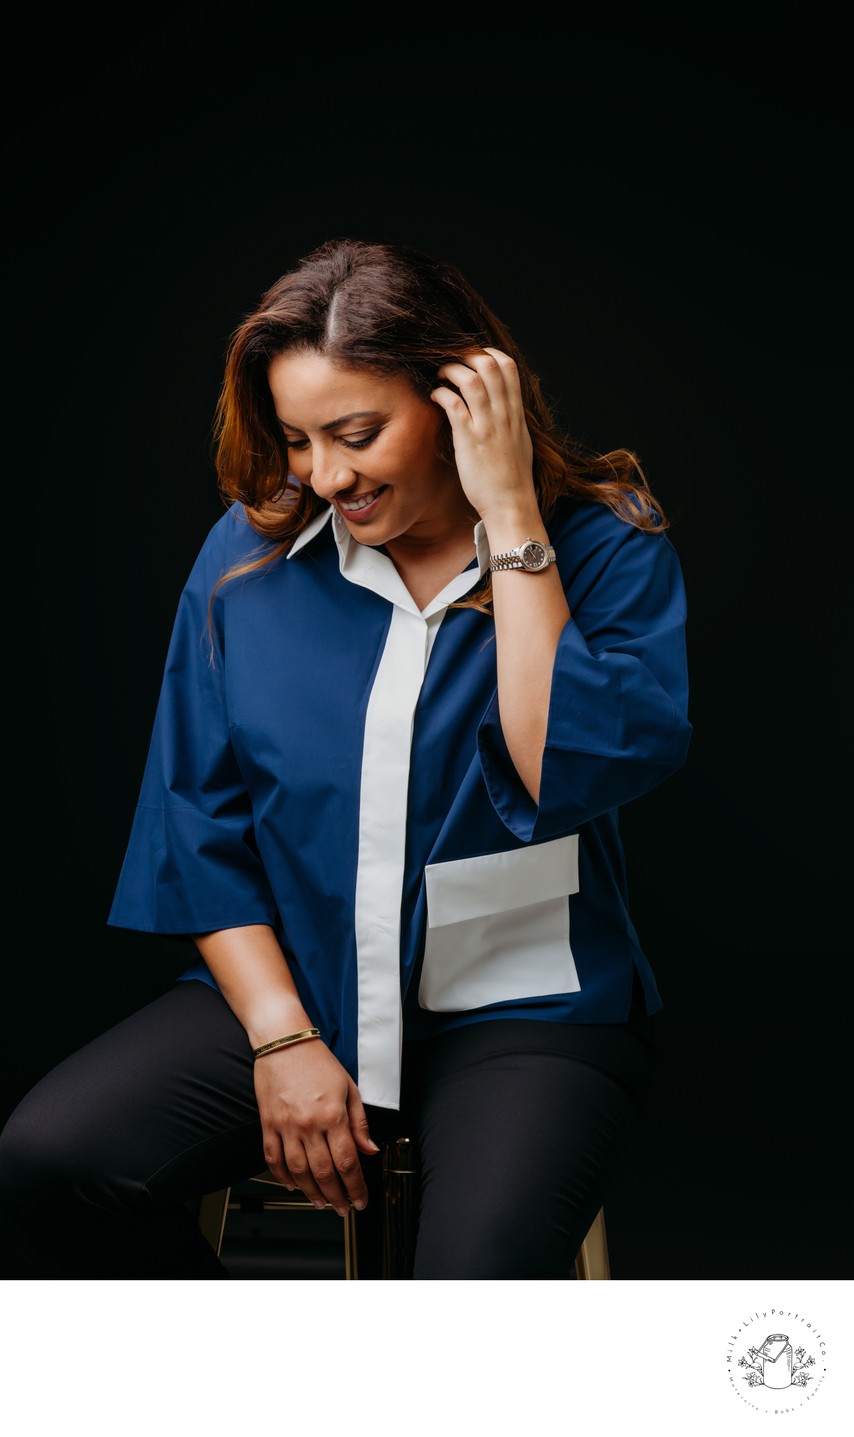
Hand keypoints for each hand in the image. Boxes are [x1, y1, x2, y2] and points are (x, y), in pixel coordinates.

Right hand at [253, 1039, 378, 1215]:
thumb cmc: (318, 1061)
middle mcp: (309, 1124)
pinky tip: (293, 1185)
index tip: (360, 1199)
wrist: (284, 1041)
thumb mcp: (349, 1087)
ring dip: (311, 1192)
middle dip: (337, 1196)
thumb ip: (360, 1123)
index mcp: (334, 1114)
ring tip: (321, 1202)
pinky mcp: (268, 1124)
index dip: (356, 1187)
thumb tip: (369, 1150)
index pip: (348, 1162)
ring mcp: (286, 1126)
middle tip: (343, 1208)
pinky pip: (273, 1158)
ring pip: (298, 1172)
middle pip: (324, 1173)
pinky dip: (282, 1177)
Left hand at [430, 347, 536, 522]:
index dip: (488, 353)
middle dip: (466, 356)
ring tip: (439, 376)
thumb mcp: (519, 440)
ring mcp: (487, 426)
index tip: (472, 358)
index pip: (508, 366)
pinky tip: (435, 397)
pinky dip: (441, 394)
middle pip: (488, 365)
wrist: (511, 505)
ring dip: (450, 371)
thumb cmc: (512, 477)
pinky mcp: (469, 441)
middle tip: (451, 364)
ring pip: (470, 380)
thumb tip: (501, 406)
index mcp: (515, 412)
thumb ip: (510, 419)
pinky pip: (454, 405)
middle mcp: (503, 414)